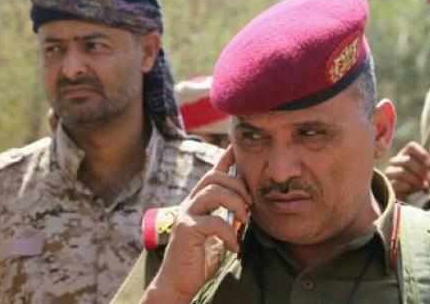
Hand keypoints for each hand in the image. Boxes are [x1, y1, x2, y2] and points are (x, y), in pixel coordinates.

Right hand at [141, 147, 251, 303]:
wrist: (178, 282)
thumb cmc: (199, 259)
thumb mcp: (218, 235)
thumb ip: (228, 219)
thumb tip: (245, 209)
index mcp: (199, 202)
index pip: (213, 173)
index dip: (225, 158)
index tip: (237, 147)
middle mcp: (190, 203)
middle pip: (214, 177)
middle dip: (237, 185)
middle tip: (250, 204)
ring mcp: (186, 214)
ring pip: (213, 192)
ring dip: (236, 204)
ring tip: (245, 220)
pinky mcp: (185, 230)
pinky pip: (214, 222)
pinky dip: (230, 234)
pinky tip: (235, 246)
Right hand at [384, 141, 429, 199]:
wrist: (405, 200)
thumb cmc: (417, 184)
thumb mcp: (424, 173)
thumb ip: (428, 166)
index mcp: (406, 155)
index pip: (411, 147)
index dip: (421, 153)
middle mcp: (396, 162)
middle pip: (406, 160)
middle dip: (420, 169)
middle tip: (429, 177)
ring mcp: (389, 173)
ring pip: (401, 172)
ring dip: (415, 178)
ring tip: (424, 185)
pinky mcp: (387, 185)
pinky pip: (396, 183)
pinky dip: (407, 186)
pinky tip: (414, 190)